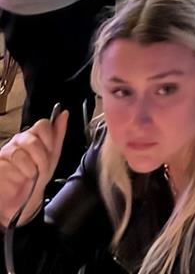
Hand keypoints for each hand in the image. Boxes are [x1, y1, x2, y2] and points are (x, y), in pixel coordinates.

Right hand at [0, 109, 67, 227]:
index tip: (51, 152)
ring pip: (21, 152)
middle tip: (41, 168)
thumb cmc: (37, 180)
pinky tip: (19, 179)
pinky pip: (9, 164)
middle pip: (33, 138)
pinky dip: (19, 174)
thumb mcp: (52, 158)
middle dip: (42, 157)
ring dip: (31, 168)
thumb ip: (58, 135)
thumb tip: (64, 114)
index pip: (42, 125)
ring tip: (30, 176)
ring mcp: (6, 152)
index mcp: (33, 137)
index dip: (49, 138)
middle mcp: (18, 141)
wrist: (24, 203)